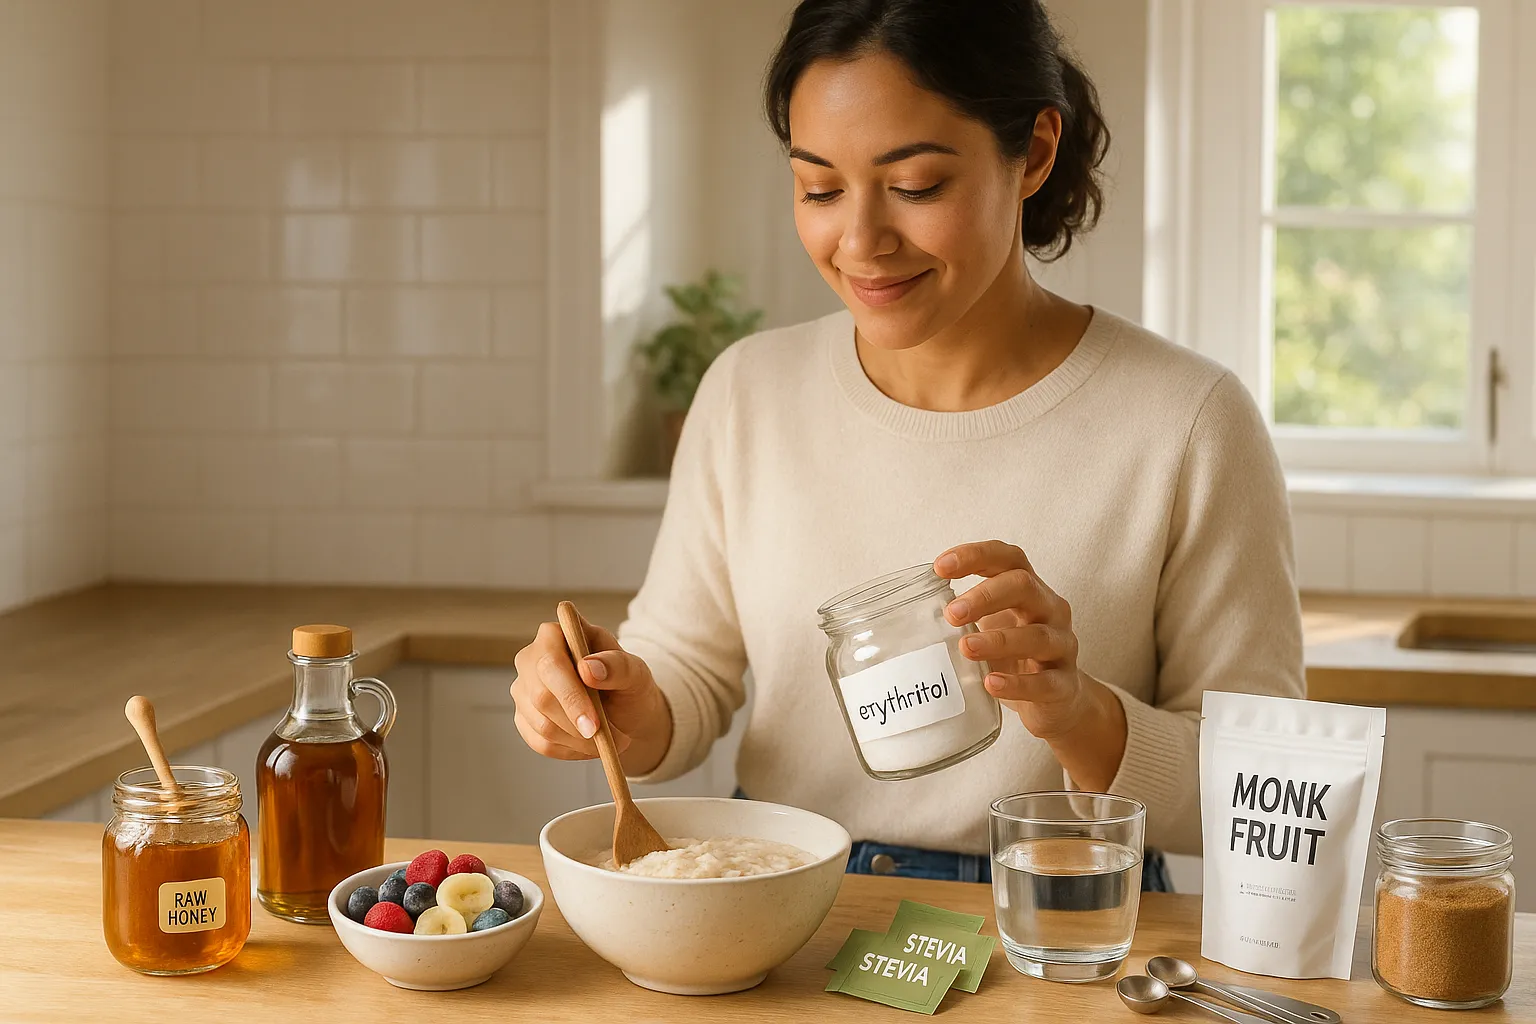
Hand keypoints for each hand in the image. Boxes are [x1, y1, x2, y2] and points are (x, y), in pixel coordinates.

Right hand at [510, 615, 671, 773]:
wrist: (624, 711)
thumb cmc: (627, 683)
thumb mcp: (635, 671)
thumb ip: (617, 665)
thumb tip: (588, 669)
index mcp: (556, 635)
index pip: (551, 663)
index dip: (570, 695)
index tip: (594, 724)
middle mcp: (531, 658)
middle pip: (542, 697)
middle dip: (578, 724)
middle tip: (610, 738)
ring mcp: (524, 689)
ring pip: (543, 725)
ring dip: (581, 741)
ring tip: (611, 738)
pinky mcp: (523, 718)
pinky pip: (542, 743)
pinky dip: (572, 750)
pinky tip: (591, 744)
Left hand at [933, 541, 1103, 742]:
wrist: (1058, 700)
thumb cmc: (1015, 656)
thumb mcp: (990, 626)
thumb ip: (963, 614)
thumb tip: (907, 610)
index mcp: (1028, 590)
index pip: (1007, 558)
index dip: (975, 555)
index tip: (939, 567)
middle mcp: (1050, 610)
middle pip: (1023, 586)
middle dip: (985, 595)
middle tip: (951, 613)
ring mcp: (1061, 646)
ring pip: (1037, 635)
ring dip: (998, 640)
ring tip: (966, 647)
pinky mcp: (1064, 685)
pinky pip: (1045, 683)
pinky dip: (1018, 684)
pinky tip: (992, 684)